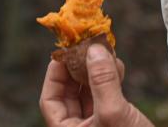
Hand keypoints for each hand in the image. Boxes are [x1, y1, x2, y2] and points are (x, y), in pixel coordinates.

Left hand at [39, 44, 153, 126]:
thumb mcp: (113, 113)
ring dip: (96, 72)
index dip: (55, 75)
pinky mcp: (115, 124)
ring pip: (89, 94)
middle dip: (78, 70)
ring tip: (106, 54)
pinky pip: (106, 98)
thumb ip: (102, 81)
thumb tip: (93, 49)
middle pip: (69, 95)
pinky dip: (110, 81)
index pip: (50, 100)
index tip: (64, 52)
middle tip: (87, 48)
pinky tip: (118, 68)